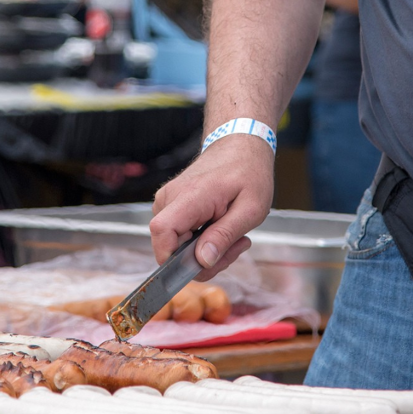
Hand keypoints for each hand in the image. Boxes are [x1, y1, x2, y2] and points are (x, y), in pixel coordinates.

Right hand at [151, 136, 274, 279]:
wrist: (238, 148)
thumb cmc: (248, 173)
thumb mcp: (251, 209)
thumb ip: (224, 236)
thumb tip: (202, 261)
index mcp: (190, 196)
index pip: (162, 232)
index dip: (172, 258)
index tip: (201, 266)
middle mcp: (169, 198)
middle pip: (170, 246)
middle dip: (203, 259)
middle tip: (236, 246)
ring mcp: (166, 201)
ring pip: (175, 245)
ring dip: (204, 251)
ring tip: (233, 235)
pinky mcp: (169, 205)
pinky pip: (177, 236)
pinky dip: (199, 241)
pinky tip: (220, 229)